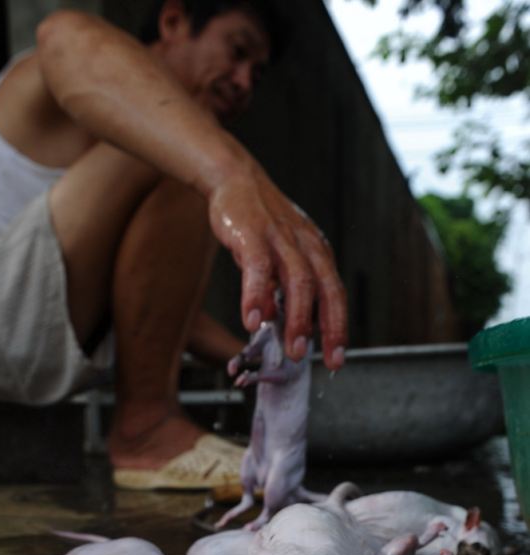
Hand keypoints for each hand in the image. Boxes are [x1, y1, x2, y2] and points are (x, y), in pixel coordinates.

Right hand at [208, 165, 346, 368]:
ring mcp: (280, 238)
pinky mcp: (252, 232)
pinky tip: (251, 320)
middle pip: (323, 289)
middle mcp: (305, 245)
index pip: (334, 294)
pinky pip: (258, 268)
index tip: (335, 359)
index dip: (337, 328)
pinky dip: (256, 296)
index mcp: (316, 253)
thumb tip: (271, 321)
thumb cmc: (258, 222)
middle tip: (315, 359)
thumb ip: (277, 288)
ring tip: (292, 348)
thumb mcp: (276, 255)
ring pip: (298, 280)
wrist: (235, 178)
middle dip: (324, 328)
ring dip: (297, 317)